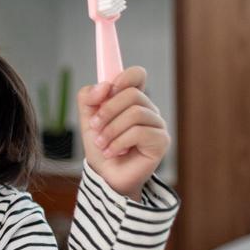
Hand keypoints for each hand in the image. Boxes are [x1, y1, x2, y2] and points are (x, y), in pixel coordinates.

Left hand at [77, 65, 169, 199]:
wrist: (105, 175)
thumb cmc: (100, 145)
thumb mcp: (87, 118)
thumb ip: (89, 98)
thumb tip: (104, 86)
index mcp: (131, 100)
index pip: (137, 75)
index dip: (124, 77)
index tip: (108, 89)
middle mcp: (148, 109)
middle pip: (132, 94)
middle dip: (107, 111)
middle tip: (95, 127)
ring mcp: (157, 125)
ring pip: (135, 113)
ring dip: (111, 130)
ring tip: (102, 143)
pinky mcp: (161, 141)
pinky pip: (139, 132)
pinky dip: (119, 142)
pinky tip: (113, 152)